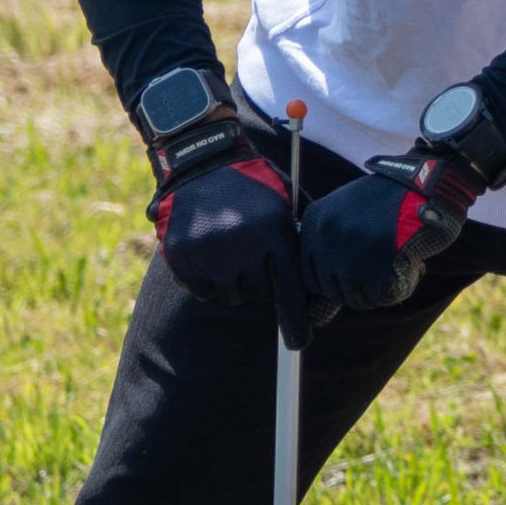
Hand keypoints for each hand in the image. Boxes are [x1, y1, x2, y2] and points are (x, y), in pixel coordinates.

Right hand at [150, 144, 311, 350]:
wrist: (204, 161)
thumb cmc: (254, 184)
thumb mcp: (286, 203)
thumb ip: (300, 237)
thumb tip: (324, 272)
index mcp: (272, 236)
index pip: (288, 290)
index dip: (295, 320)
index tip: (299, 343)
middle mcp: (241, 250)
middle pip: (256, 294)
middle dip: (257, 280)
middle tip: (250, 250)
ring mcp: (208, 255)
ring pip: (228, 294)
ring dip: (231, 281)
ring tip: (228, 247)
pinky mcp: (181, 257)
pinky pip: (199, 289)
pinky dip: (204, 278)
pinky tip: (207, 250)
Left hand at [299, 150, 481, 311]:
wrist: (429, 182)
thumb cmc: (391, 202)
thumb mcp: (350, 212)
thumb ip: (332, 248)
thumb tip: (319, 311)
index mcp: (315, 220)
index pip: (309, 277)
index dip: (335, 282)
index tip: (358, 272)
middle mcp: (327, 234)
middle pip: (332, 291)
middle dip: (357, 289)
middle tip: (382, 268)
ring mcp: (351, 249)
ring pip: (356, 298)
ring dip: (379, 290)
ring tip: (398, 264)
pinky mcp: (378, 262)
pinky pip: (382, 297)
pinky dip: (401, 288)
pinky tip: (411, 266)